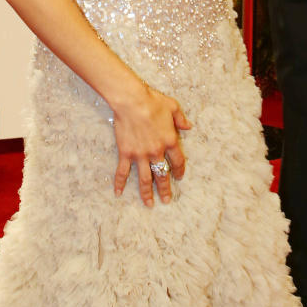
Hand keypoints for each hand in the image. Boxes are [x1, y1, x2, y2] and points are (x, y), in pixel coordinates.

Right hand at [112, 84, 191, 205]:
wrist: (132, 102)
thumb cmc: (152, 102)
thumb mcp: (173, 107)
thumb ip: (181, 119)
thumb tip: (188, 126)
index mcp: (169, 141)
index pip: (177, 162)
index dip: (179, 171)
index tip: (179, 177)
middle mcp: (156, 152)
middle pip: (162, 175)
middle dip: (165, 189)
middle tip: (166, 200)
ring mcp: (140, 155)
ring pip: (145, 179)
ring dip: (147, 193)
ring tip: (149, 204)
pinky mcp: (126, 153)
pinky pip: (122, 171)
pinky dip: (119, 183)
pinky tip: (118, 193)